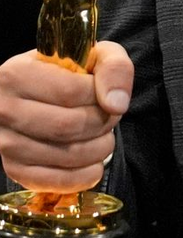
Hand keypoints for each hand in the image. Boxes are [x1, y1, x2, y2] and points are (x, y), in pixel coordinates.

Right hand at [0, 42, 131, 191]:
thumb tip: (116, 104)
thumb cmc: (69, 73)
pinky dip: (86, 175)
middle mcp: (3, 110)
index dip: (101, 97)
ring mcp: (5, 143)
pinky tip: (94, 162)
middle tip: (110, 117)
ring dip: (100, 148)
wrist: (40, 93)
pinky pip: (57, 181)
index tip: (106, 96)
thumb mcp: (93, 56)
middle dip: (103, 123)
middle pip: (70, 125)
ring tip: (103, 136)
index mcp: (16, 75)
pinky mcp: (14, 169)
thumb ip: (113, 68)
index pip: (72, 93)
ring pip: (66, 154)